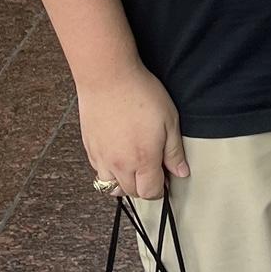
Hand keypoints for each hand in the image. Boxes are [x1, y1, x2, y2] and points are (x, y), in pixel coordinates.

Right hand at [78, 62, 189, 198]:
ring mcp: (101, 158)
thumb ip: (174, 151)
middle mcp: (120, 165)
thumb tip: (181, 172)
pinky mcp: (89, 149)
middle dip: (145, 187)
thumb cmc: (141, 95)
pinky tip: (118, 156)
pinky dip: (109, 171)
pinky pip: (98, 172)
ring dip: (125, 182)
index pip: (151, 192)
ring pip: (111, 187)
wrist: (108, 79)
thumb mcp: (169, 121)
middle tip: (154, 169)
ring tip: (135, 166)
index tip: (166, 177)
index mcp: (143, 160)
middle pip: (132, 192)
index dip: (161, 188)